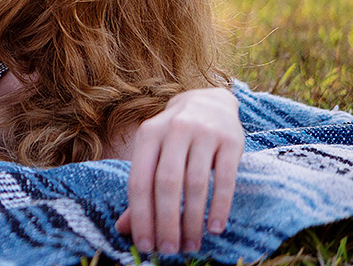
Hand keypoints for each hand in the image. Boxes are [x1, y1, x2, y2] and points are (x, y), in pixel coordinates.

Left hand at [115, 87, 244, 254]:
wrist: (210, 101)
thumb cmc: (174, 137)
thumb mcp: (154, 153)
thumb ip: (141, 189)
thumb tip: (122, 228)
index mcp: (148, 135)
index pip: (140, 180)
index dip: (140, 215)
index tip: (144, 245)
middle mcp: (173, 131)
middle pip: (166, 183)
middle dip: (166, 221)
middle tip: (168, 249)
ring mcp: (203, 133)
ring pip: (195, 184)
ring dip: (193, 219)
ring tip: (191, 244)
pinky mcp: (230, 140)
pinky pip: (224, 179)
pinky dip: (219, 206)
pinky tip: (215, 228)